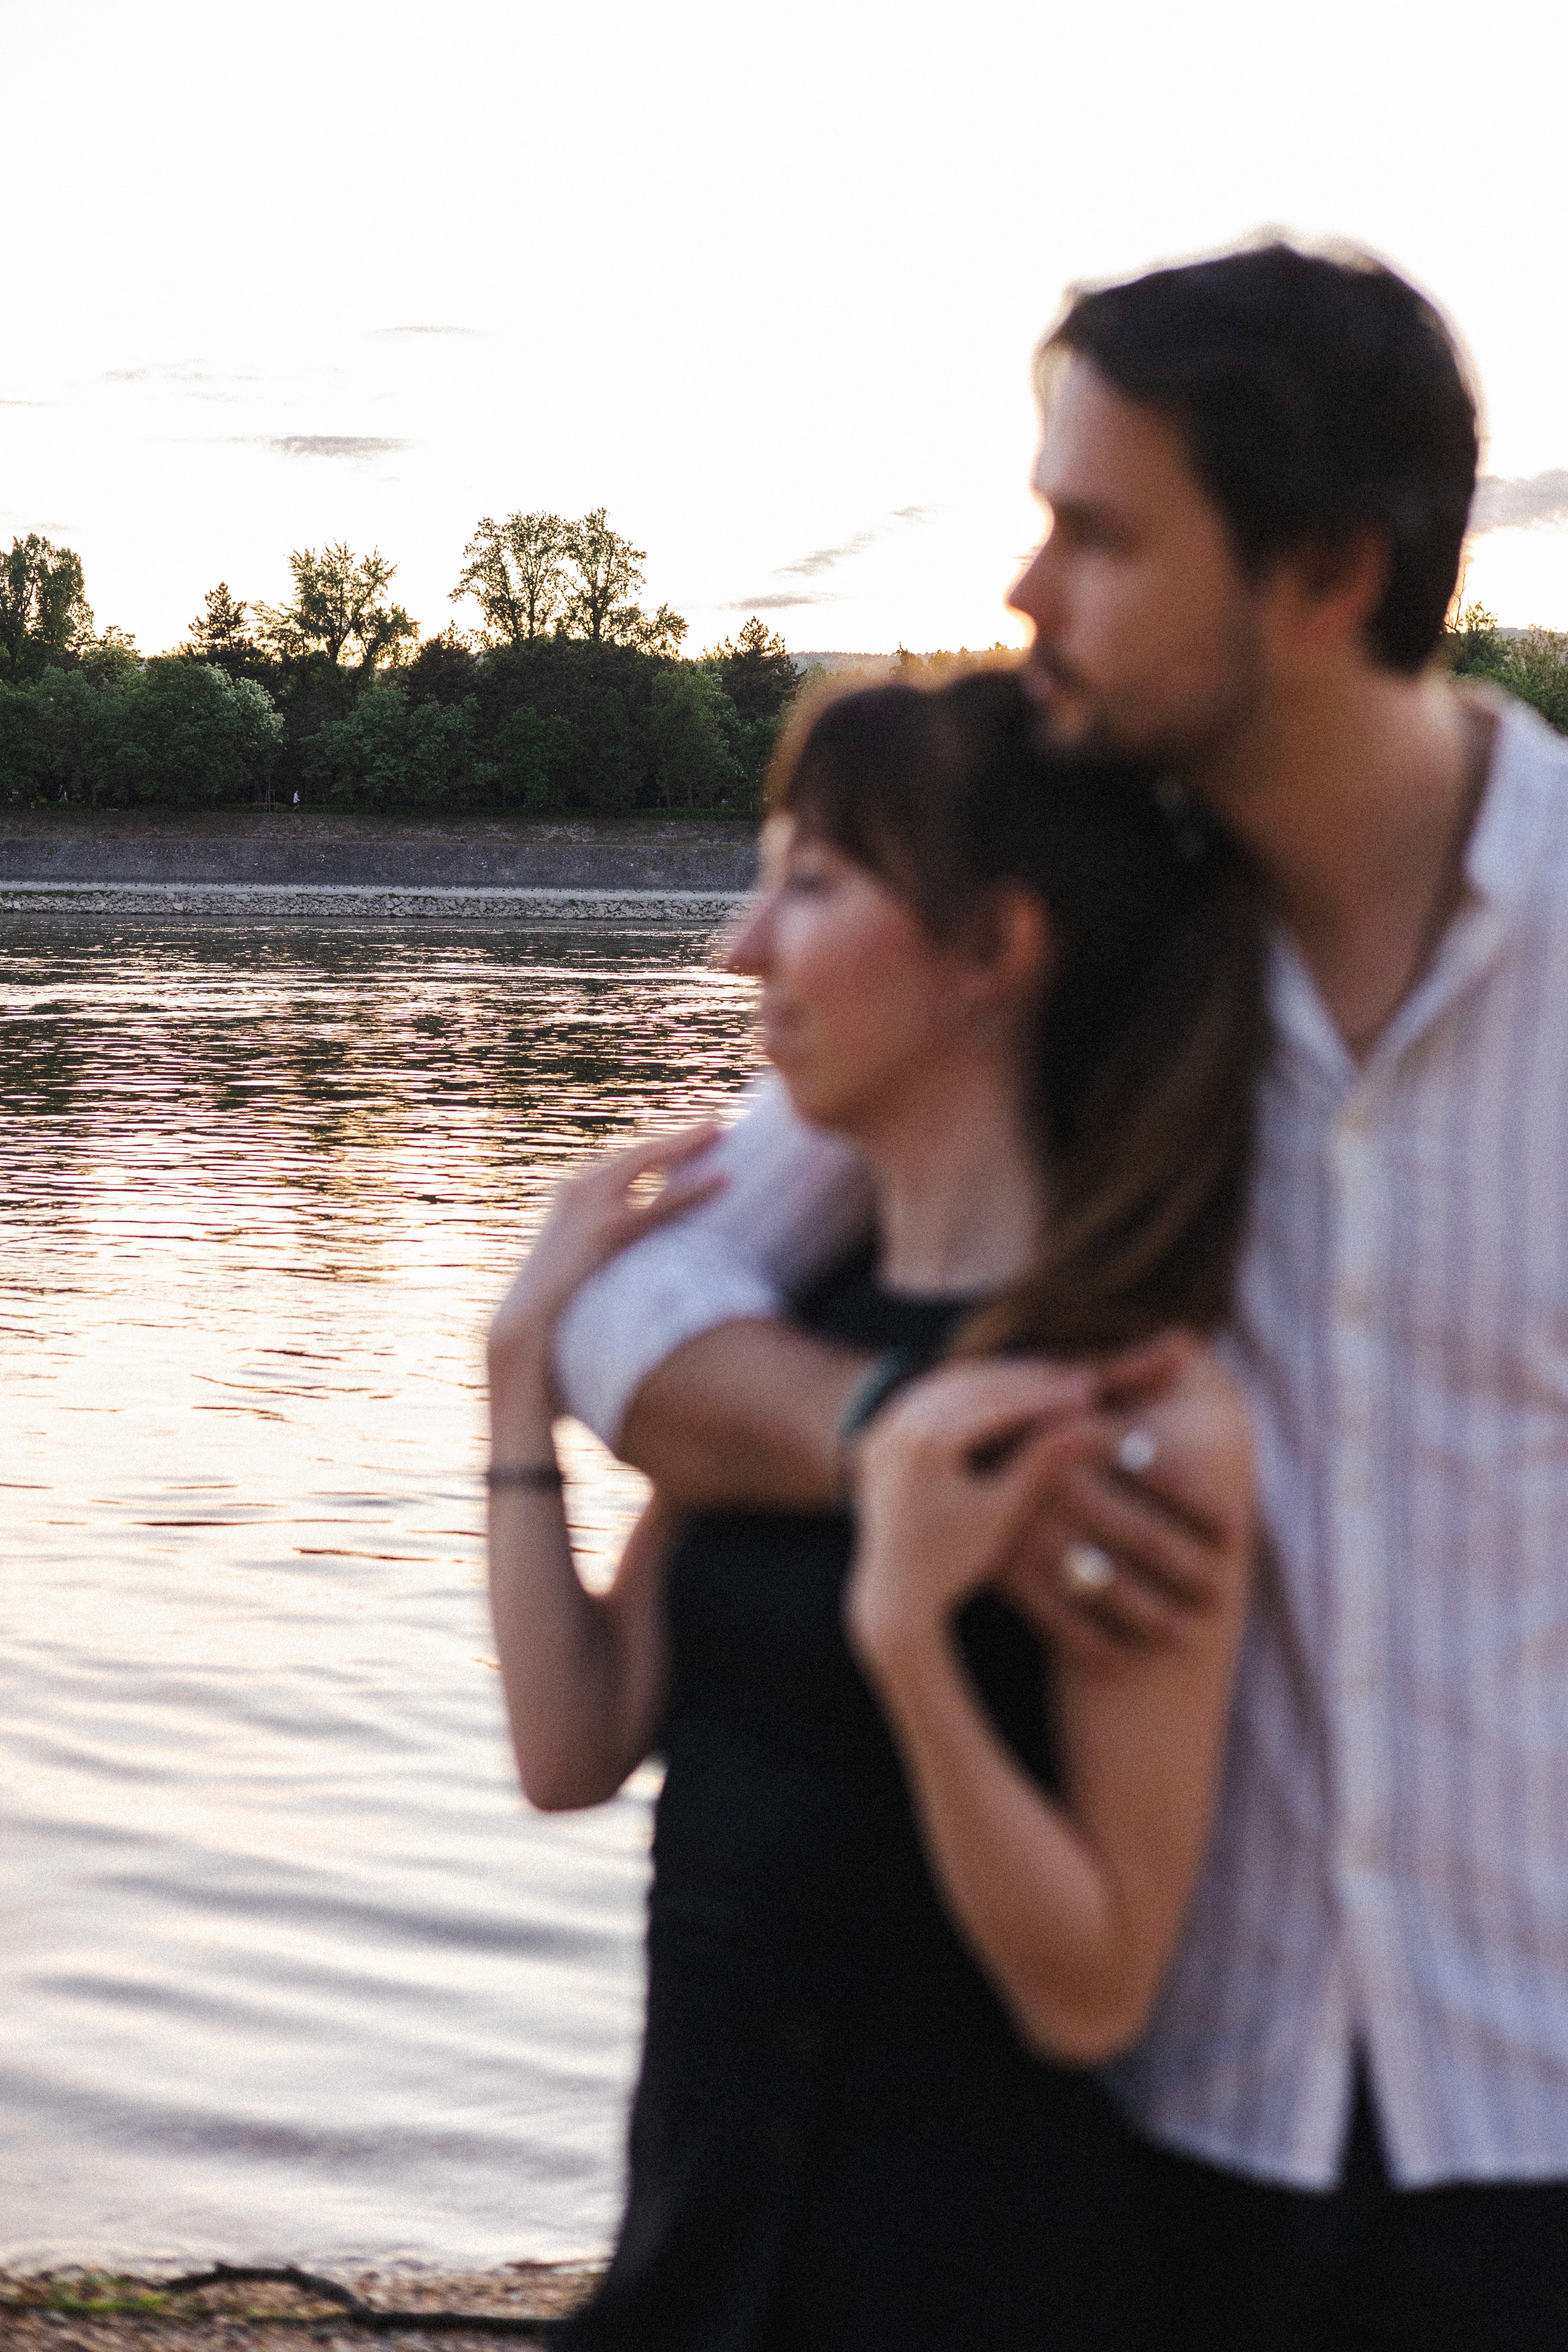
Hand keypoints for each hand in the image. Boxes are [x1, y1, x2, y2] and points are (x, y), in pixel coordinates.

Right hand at [488, 1122, 724, 1380]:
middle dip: (678, 1138)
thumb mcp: (581, 1258)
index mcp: (573, 1194)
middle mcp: (579, 1188)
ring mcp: (590, 1204)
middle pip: (638, 1152)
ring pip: (648, 1162)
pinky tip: (722, 1181)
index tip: (687, 1142)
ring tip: (724, 1132)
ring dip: (688, 1145)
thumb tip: (644, 1240)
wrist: (525, 1322)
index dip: (659, 1151)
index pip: (624, 1163)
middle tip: (717, 1124)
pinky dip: (694, 1190)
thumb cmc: (556, 1300)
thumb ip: (607, 1238)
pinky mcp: (606, 1228)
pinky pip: (660, 1204)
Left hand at [845, 1358, 1099, 1669]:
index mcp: (926, 1447)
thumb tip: (1087, 1425)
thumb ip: (1040, 1463)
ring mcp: (882, 1429)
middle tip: (1075, 1377)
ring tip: (1047, 1379)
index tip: (1089, 1390)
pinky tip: (1003, 1391)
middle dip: (1027, 1380)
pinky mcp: (878, 1435)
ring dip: (999, 1379)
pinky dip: (967, 1392)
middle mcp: (895, 1429)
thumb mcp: (1003, 1512)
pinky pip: (927, 1397)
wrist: (895, 1594)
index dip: (1048, 1395)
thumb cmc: (955, 1561)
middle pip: (974, 1384)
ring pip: (950, 1384)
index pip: (998, 1404)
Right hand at [993, 1337, 1252, 1670]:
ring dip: (1155, 1617)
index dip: (1203, 1502)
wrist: (926, 1463)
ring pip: (1107, 1587)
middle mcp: (1051, 1480)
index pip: (1159, 1467)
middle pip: (1143, 1535)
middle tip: (1226, 1595)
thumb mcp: (1066, 1392)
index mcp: (1074, 1430)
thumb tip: (1184, 1342)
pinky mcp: (1000, 1571)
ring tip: (1192, 1638)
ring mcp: (1024, 1530)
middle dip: (1192, 1571)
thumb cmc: (1019, 1425)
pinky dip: (1096, 1645)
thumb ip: (1128, 1370)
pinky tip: (1130, 1660)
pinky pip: (1058, 1622)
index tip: (1236, 1531)